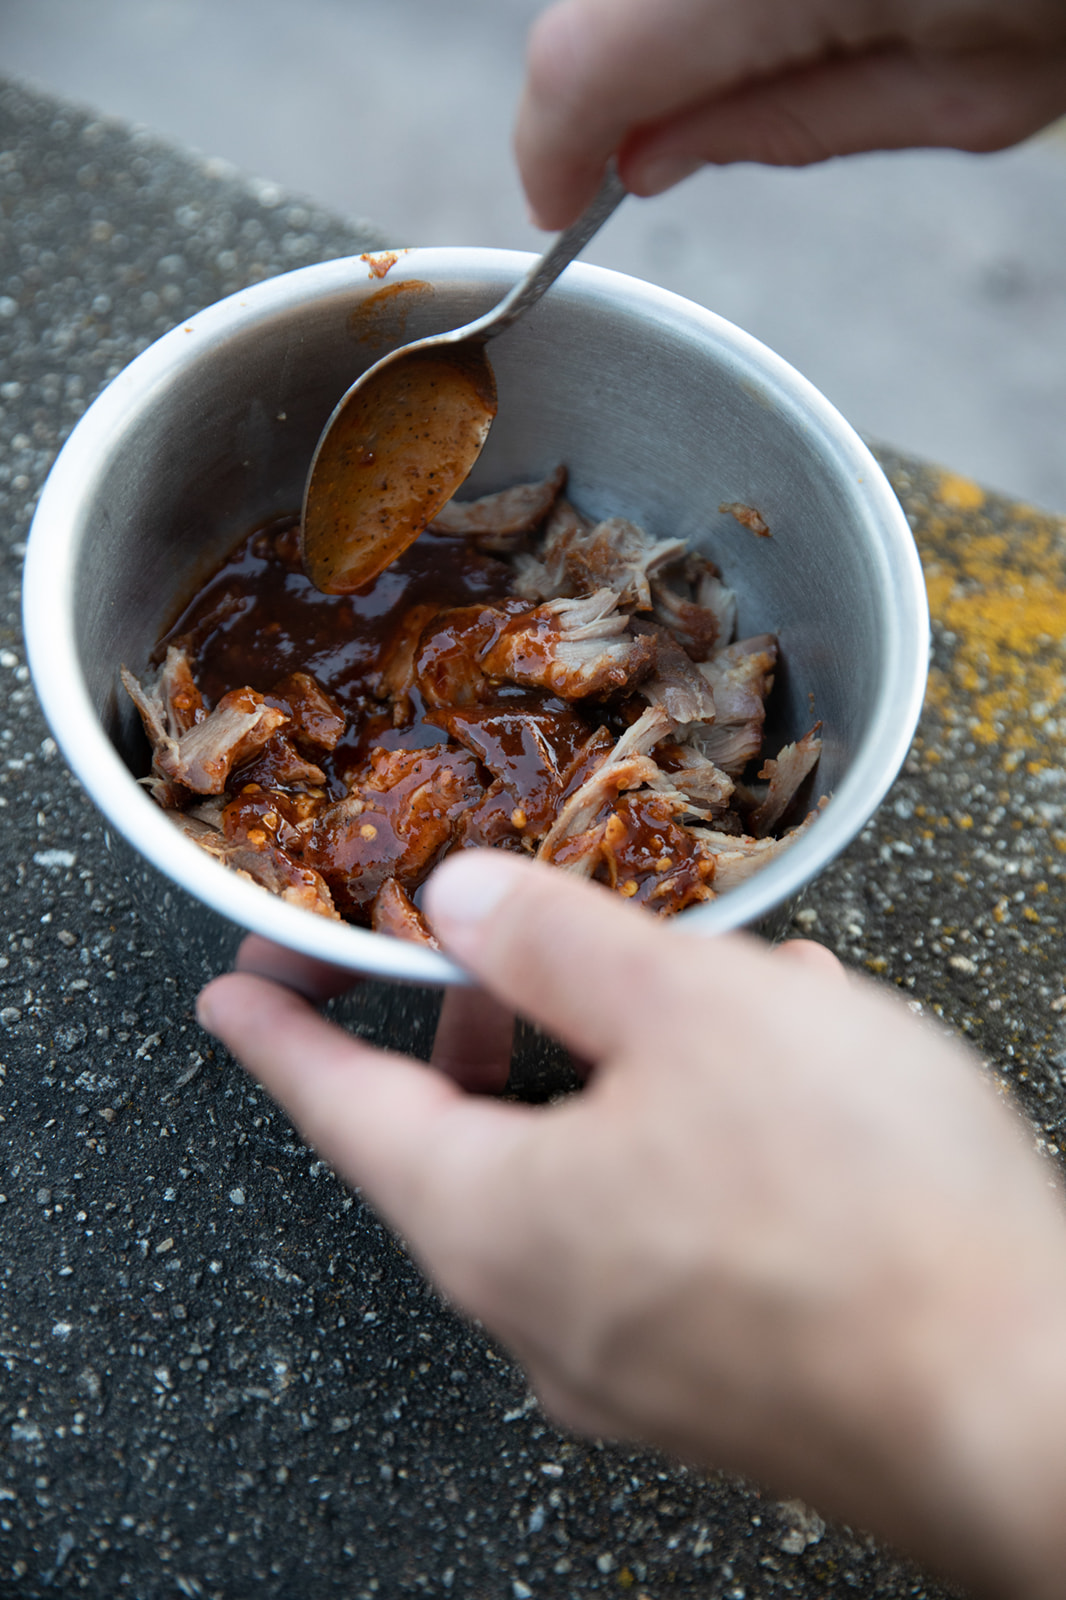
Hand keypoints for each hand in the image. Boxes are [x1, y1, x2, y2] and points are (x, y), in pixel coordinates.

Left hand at [198, 852, 1065, 1597]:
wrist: (1033, 1408)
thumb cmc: (860, 1208)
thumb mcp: (690, 1011)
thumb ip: (553, 943)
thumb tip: (460, 903)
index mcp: (494, 1223)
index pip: (336, 1109)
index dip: (278, 1032)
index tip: (231, 989)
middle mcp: (541, 1312)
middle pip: (452, 1149)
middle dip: (461, 1034)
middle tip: (470, 960)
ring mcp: (632, 1359)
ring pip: (567, 1179)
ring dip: (594, 1068)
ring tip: (662, 988)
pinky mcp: (720, 1372)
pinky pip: (658, 1225)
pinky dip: (677, 1131)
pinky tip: (774, 1068)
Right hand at [516, 0, 1065, 225]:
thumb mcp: (968, 93)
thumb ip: (785, 126)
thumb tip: (649, 160)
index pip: (579, 65)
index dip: (551, 150)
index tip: (562, 206)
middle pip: (601, 9)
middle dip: (617, 83)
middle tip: (666, 146)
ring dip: (672, 27)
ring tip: (787, 43)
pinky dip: (714, 1)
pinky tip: (799, 8)